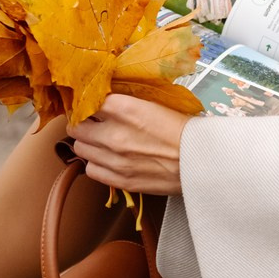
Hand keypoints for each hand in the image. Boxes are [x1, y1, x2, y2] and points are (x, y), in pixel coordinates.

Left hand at [66, 94, 189, 195]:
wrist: (202, 160)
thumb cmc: (184, 129)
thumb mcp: (154, 103)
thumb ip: (126, 100)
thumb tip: (105, 98)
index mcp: (125, 108)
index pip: (86, 100)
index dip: (87, 102)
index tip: (90, 104)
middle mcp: (114, 134)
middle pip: (76, 127)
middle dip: (83, 123)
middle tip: (92, 123)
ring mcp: (115, 159)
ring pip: (80, 148)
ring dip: (88, 143)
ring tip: (101, 141)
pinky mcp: (120, 180)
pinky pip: (91, 170)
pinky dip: (96, 164)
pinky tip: (108, 159)